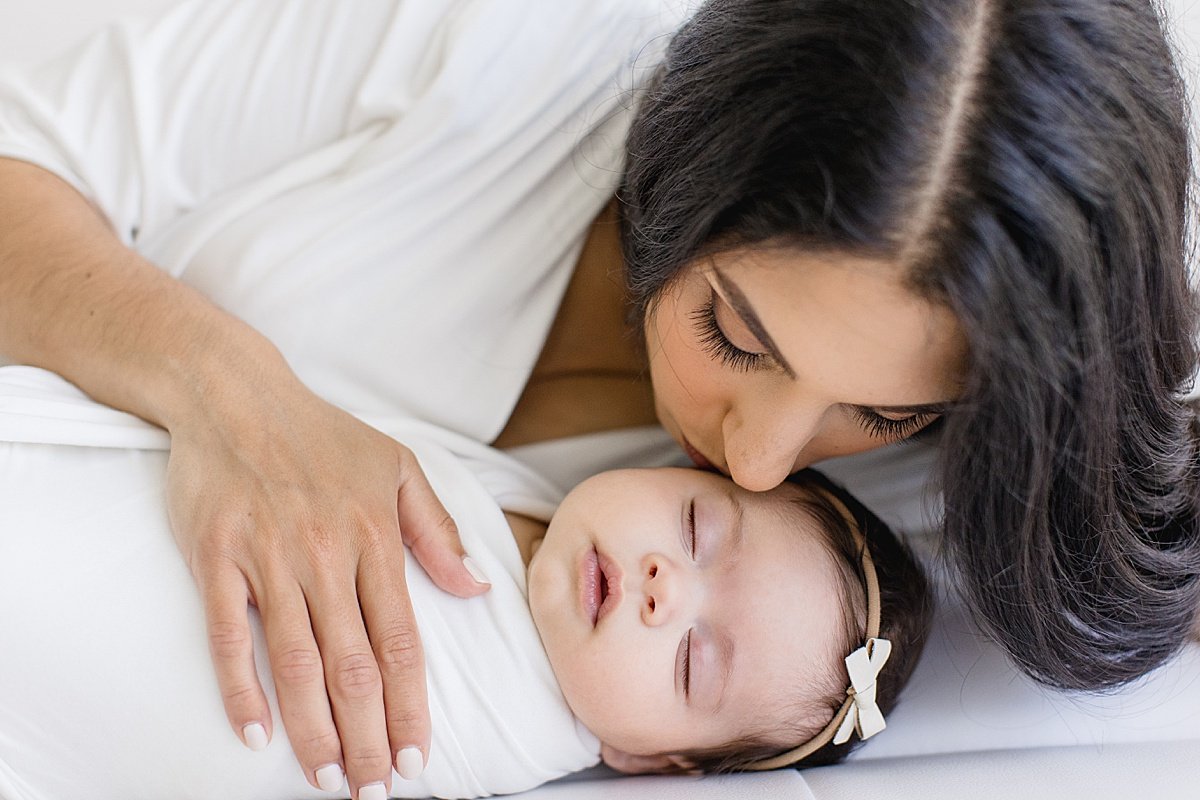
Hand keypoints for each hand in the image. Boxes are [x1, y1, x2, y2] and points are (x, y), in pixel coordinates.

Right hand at [165, 378, 487, 798]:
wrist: (234, 393)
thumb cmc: (321, 434)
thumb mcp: (399, 467)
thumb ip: (436, 533)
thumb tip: (476, 587)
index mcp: (375, 537)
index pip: (401, 641)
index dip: (410, 706)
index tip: (417, 757)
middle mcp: (326, 554)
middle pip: (352, 666)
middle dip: (367, 737)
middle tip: (373, 790)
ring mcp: (268, 558)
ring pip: (295, 661)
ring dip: (312, 728)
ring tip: (327, 777)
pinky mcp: (216, 558)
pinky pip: (228, 635)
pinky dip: (239, 688)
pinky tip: (253, 734)